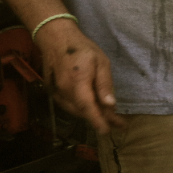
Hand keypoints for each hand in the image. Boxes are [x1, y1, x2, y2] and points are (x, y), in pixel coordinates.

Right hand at [34, 19, 124, 134]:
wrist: (56, 40)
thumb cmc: (82, 49)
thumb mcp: (101, 62)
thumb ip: (104, 84)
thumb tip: (110, 104)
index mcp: (78, 82)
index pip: (88, 107)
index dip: (97, 121)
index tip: (107, 131)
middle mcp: (65, 91)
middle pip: (84, 111)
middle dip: (102, 119)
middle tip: (119, 123)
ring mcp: (57, 93)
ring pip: (77, 111)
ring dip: (93, 115)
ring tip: (110, 118)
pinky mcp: (54, 93)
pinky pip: (70, 106)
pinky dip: (83, 109)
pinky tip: (94, 108)